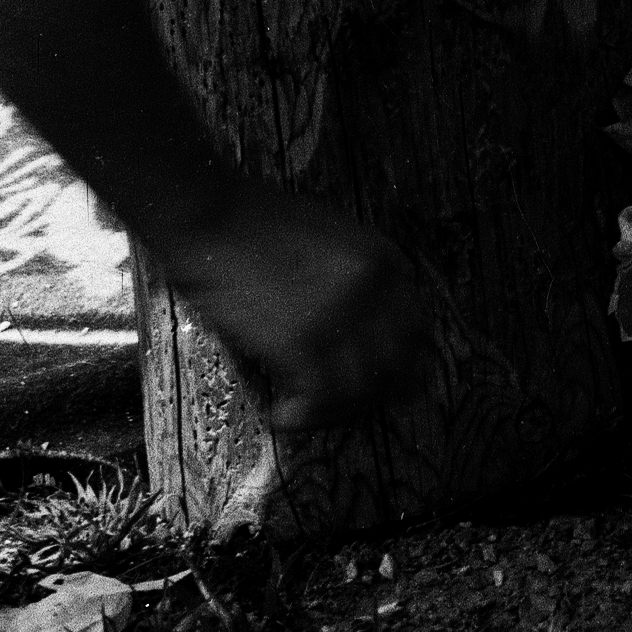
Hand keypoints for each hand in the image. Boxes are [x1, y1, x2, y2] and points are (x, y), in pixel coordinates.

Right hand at [156, 182, 432, 430]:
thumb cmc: (263, 225)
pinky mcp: (298, 339)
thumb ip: (360, 278)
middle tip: (338, 411)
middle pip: (396, 368)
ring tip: (302, 413)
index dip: (401, 369)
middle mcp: (373, 290)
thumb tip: (368, 329)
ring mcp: (338, 316)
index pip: (419, 333)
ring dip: (331, 413)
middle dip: (371, 399)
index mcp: (386, 261)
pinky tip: (281, 413)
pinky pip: (317, 397)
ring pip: (358, 391)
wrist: (213, 216)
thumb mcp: (335, 238)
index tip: (378, 388)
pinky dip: (301, 415)